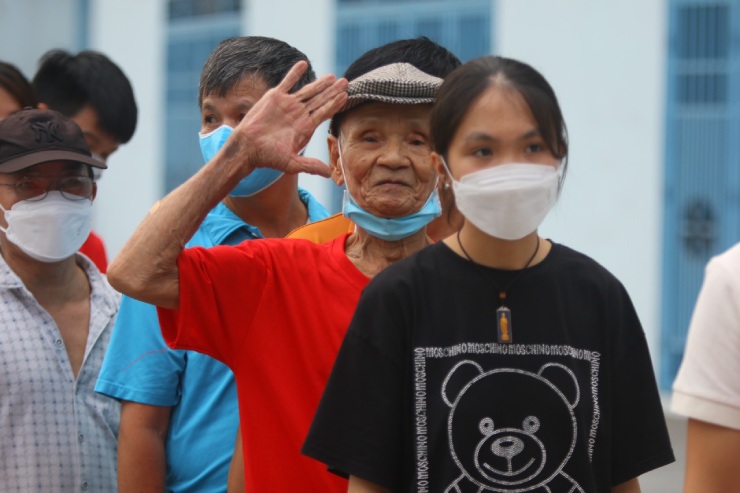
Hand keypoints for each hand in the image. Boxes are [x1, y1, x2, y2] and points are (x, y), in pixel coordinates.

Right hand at [230, 61, 347, 177]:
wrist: (246, 148)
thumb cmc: (267, 157)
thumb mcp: (291, 163)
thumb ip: (310, 166)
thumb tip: (328, 174)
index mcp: (305, 127)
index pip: (324, 113)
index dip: (335, 104)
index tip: (346, 96)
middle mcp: (298, 114)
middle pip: (319, 100)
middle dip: (332, 91)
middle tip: (345, 82)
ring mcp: (287, 105)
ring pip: (307, 90)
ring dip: (319, 83)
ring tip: (332, 76)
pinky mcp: (274, 97)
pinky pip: (286, 82)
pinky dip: (294, 73)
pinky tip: (303, 63)